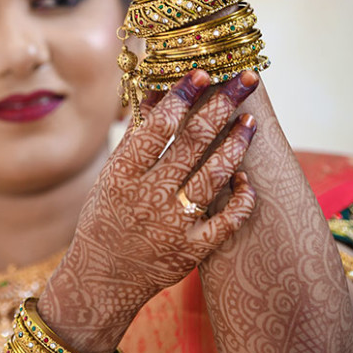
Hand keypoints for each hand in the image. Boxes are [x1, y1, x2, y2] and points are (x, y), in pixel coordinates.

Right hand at [40, 70, 258, 352]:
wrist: (102, 280)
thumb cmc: (105, 219)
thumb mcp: (110, 177)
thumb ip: (135, 138)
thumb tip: (155, 92)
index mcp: (123, 175)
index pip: (158, 127)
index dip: (183, 97)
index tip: (204, 73)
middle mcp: (148, 197)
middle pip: (192, 143)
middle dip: (222, 106)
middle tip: (245, 80)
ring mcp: (172, 225)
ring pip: (214, 177)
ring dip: (236, 145)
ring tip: (251, 122)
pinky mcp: (192, 250)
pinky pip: (226, 221)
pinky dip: (241, 199)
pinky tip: (247, 179)